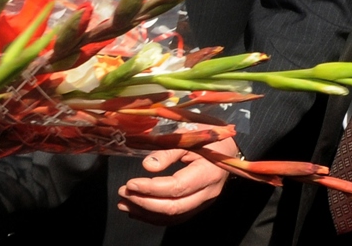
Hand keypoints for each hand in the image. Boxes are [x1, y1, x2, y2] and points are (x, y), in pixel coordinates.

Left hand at [117, 137, 237, 225]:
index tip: (130, 183)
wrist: (228, 147)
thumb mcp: (187, 136)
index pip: (177, 187)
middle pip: (175, 207)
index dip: (152, 188)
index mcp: (207, 173)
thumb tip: (147, 166)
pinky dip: (155, 216)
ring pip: (174, 216)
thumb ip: (168, 151)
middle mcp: (208, 193)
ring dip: (146, 213)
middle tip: (123, 193)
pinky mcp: (198, 205)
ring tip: (124, 204)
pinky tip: (138, 210)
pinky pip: (176, 216)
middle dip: (145, 203)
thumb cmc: (206, 136)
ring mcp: (204, 202)